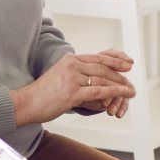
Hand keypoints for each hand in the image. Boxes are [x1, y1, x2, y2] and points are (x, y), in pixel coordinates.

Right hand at [11, 50, 135, 125]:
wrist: (27, 102)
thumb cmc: (44, 93)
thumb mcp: (61, 77)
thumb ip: (77, 75)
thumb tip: (93, 80)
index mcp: (70, 60)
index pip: (98, 57)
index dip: (115, 60)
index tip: (128, 62)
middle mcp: (72, 66)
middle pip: (103, 67)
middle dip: (120, 73)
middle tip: (132, 78)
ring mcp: (72, 78)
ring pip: (102, 79)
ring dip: (120, 84)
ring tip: (131, 90)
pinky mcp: (72, 93)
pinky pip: (98, 91)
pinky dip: (114, 92)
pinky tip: (124, 94)